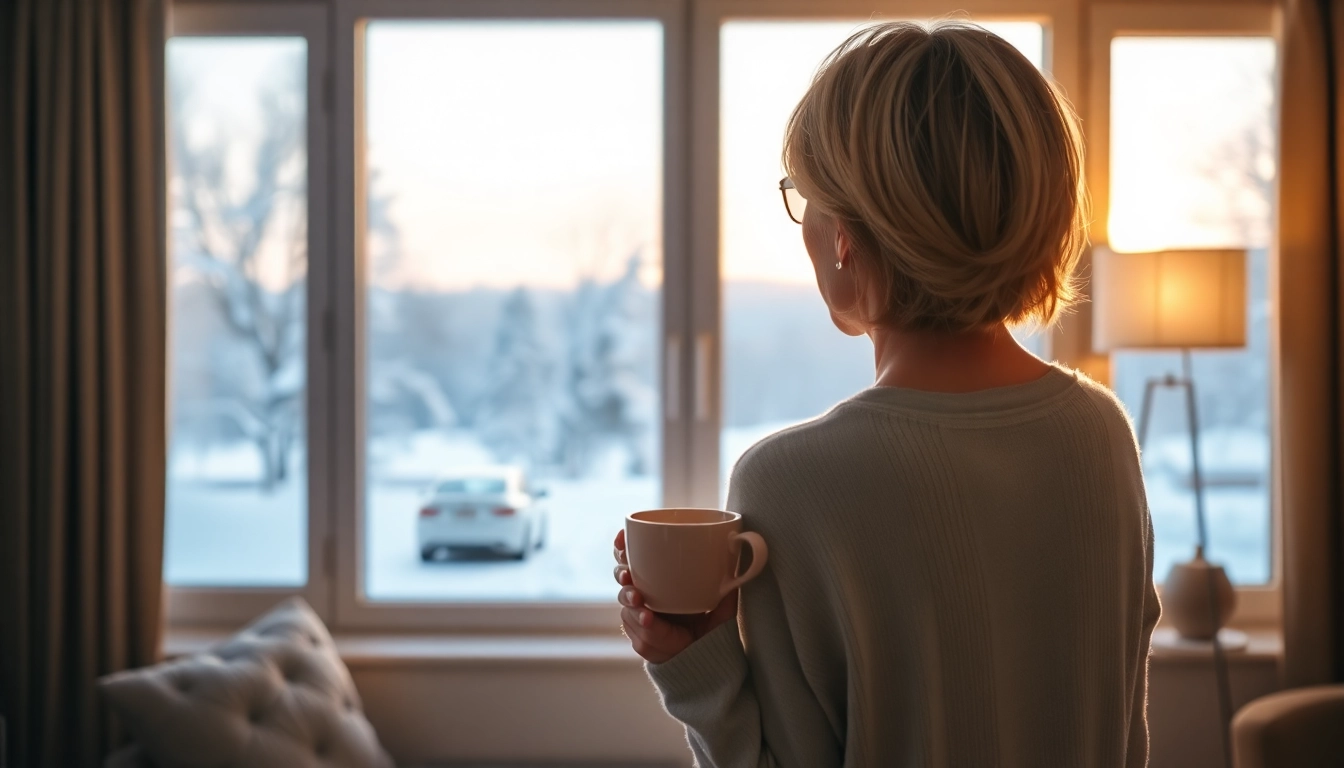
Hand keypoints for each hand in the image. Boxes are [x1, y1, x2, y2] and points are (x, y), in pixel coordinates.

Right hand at [613, 529, 737, 663]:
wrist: (705, 659)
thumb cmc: (709, 627)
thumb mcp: (721, 605)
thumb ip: (726, 587)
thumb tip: (736, 563)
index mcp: (657, 582)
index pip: (631, 560)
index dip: (621, 548)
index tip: (621, 539)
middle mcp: (644, 597)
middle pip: (622, 579)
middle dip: (622, 574)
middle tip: (628, 575)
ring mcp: (639, 618)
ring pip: (627, 606)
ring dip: (632, 603)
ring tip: (645, 605)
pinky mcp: (640, 638)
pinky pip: (636, 629)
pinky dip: (643, 624)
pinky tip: (649, 620)